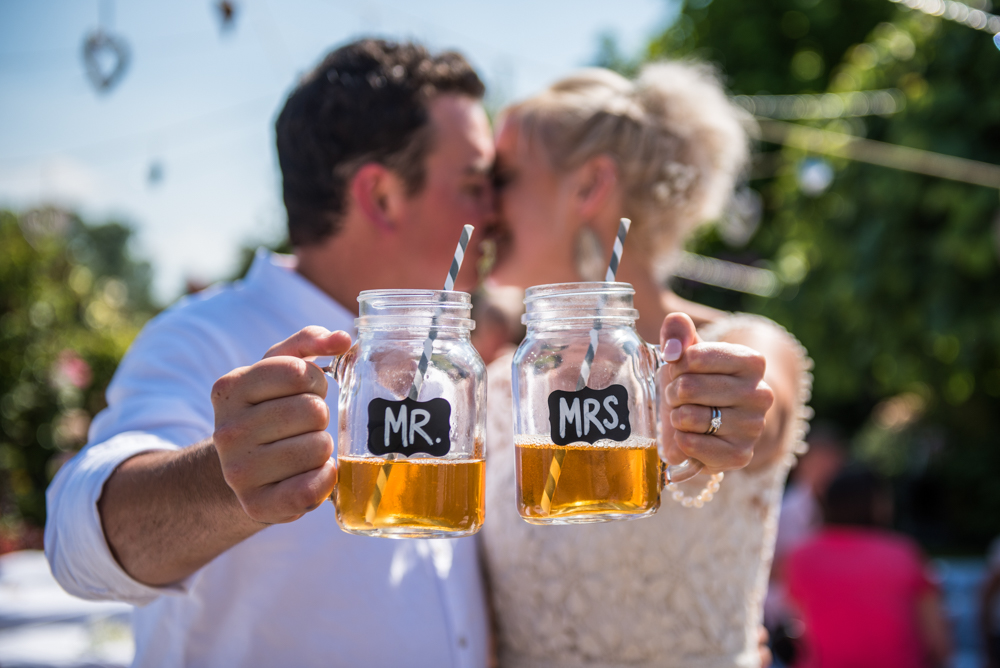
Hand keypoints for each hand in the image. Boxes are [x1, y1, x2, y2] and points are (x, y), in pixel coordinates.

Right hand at [212, 326, 351, 523]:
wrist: (243, 469)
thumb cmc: (270, 409)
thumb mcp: (279, 368)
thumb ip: (309, 341)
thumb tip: (342, 339)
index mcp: (231, 387)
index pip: (299, 372)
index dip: (314, 381)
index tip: (304, 391)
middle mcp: (227, 430)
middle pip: (313, 411)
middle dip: (319, 416)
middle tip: (303, 425)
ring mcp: (238, 471)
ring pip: (318, 448)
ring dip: (322, 448)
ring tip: (303, 449)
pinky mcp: (257, 505)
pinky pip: (312, 488)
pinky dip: (324, 480)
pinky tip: (312, 474)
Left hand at [657, 313, 772, 472]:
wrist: (706, 424)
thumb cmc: (695, 382)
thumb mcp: (686, 352)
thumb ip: (677, 332)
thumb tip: (672, 347)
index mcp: (752, 361)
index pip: (694, 356)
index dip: (676, 365)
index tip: (681, 370)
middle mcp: (761, 393)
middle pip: (689, 387)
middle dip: (673, 392)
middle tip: (679, 397)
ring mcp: (754, 427)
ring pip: (690, 417)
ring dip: (676, 417)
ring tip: (686, 416)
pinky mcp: (740, 455)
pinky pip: (692, 445)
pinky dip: (681, 441)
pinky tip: (690, 436)